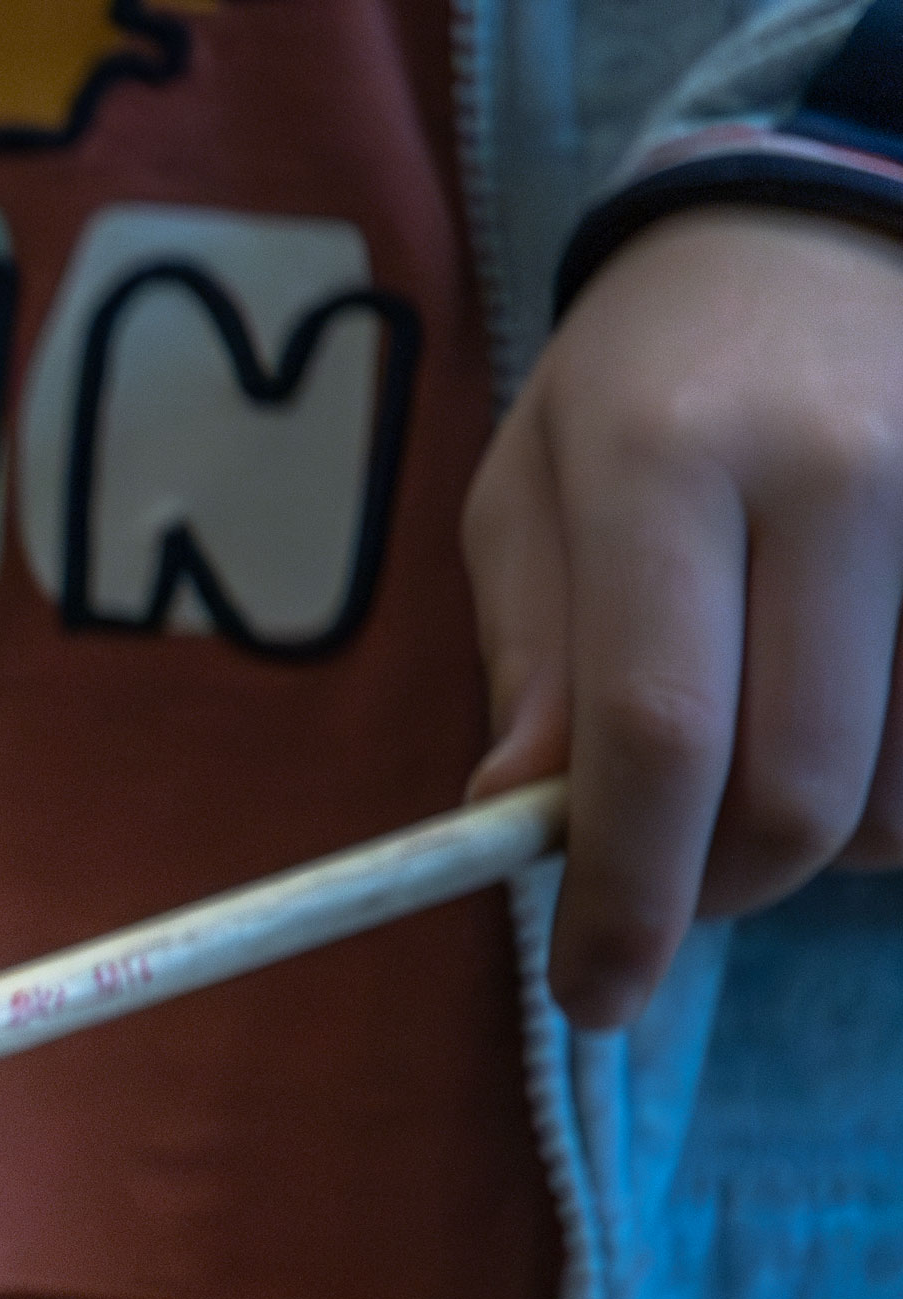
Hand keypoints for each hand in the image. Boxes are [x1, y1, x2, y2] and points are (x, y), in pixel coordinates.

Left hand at [466, 206, 902, 1027]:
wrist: (813, 229)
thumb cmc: (642, 384)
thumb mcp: (532, 496)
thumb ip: (534, 662)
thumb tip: (520, 818)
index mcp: (668, 460)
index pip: (658, 733)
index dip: (629, 893)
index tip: (595, 994)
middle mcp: (840, 473)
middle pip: (802, 787)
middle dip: (722, 887)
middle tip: (669, 884)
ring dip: (824, 840)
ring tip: (759, 766)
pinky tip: (853, 729)